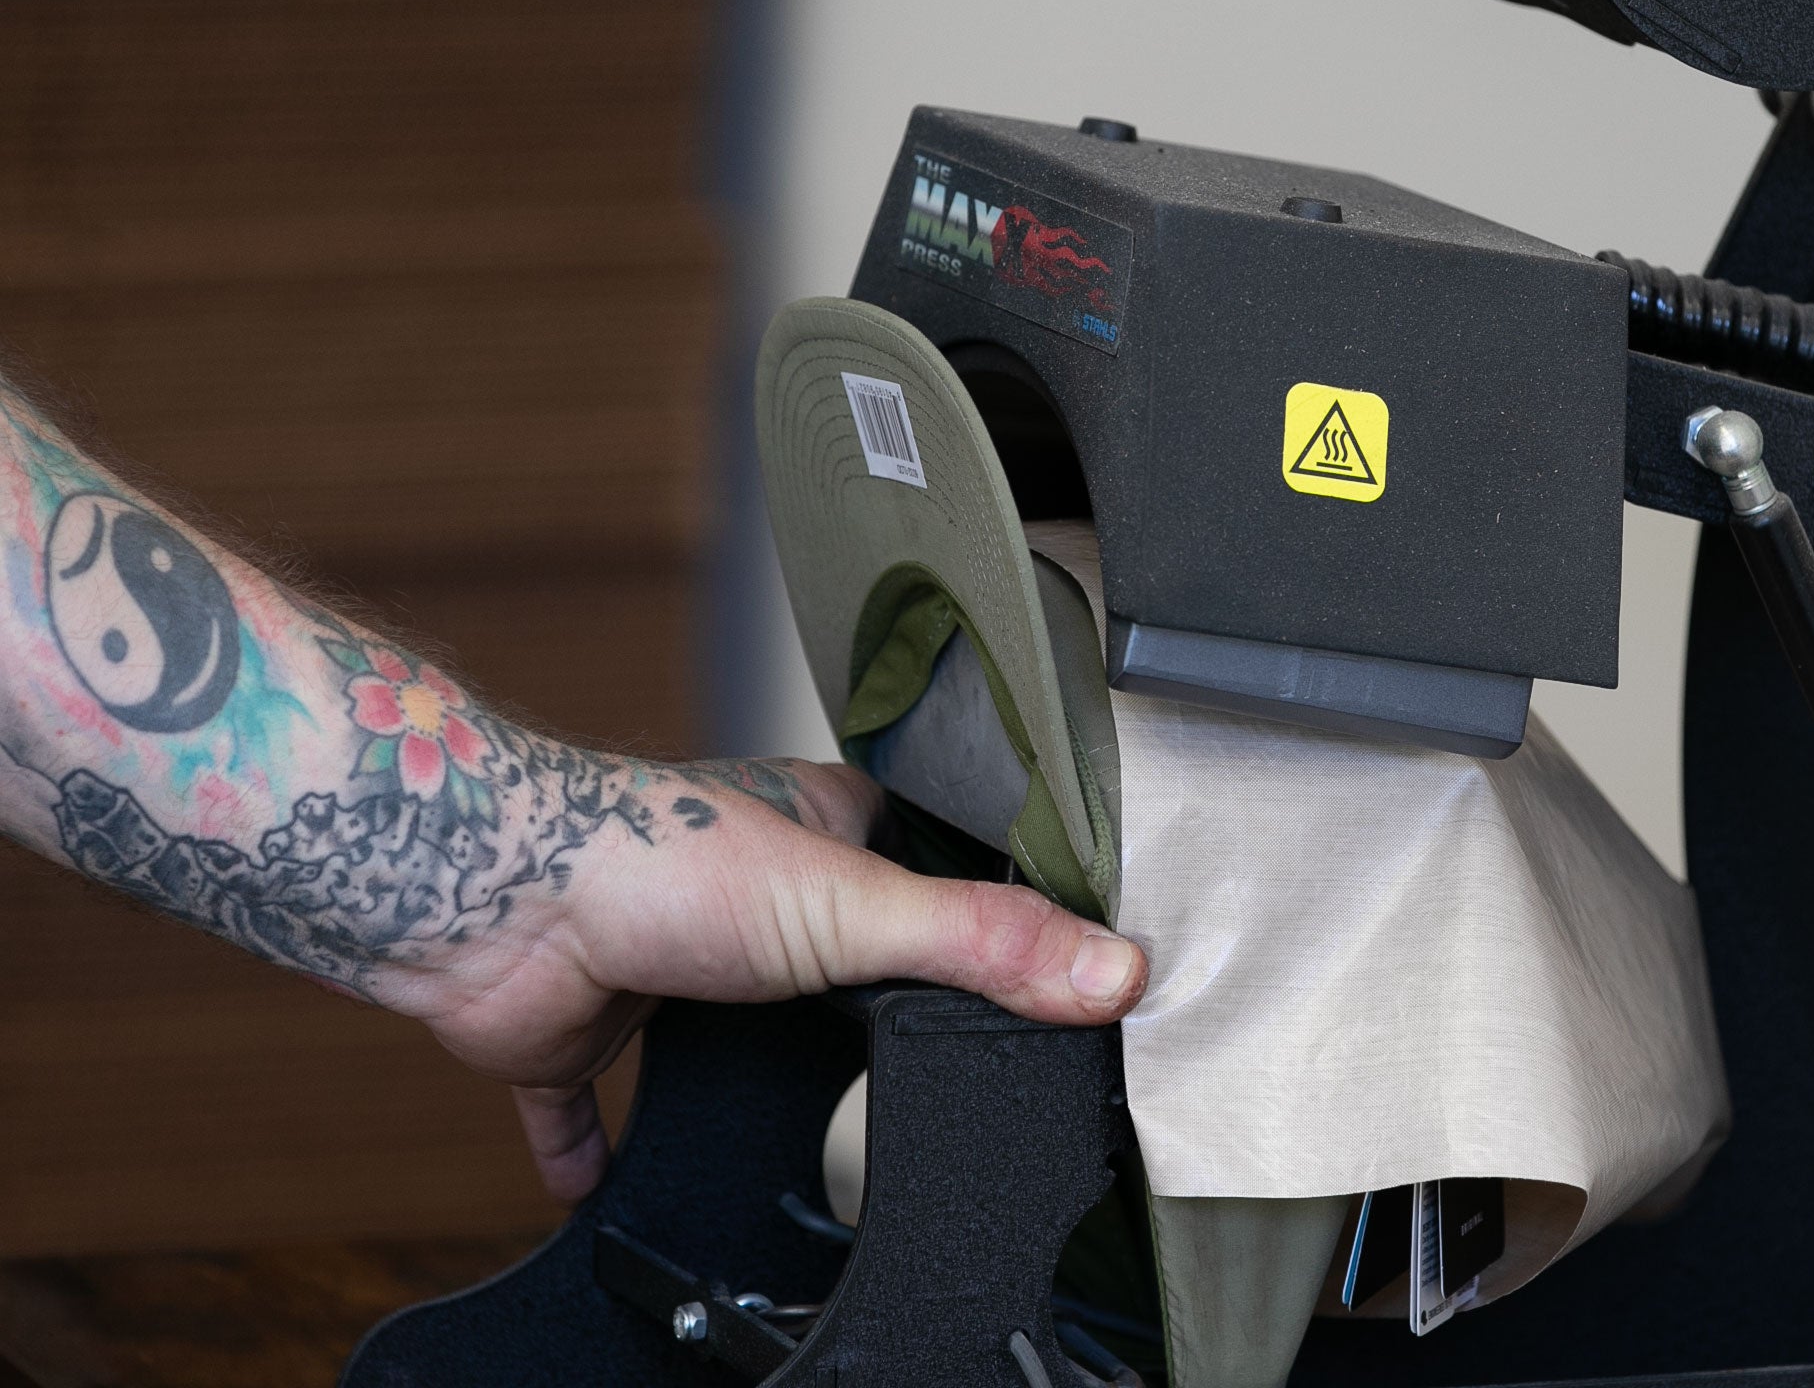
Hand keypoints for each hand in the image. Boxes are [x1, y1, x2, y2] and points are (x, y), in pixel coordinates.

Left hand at [404, 757, 1145, 1203]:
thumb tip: (1109, 969)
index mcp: (817, 830)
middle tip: (911, 1048)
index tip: (1018, 961)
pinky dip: (596, 1145)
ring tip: (791, 1114)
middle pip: (820, 946)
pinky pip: (590, 1101)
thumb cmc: (657, 859)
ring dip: (739, 1064)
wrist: (496, 900)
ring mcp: (659, 959)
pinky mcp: (582, 1027)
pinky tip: (611, 1190)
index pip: (917, 864)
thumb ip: (984, 943)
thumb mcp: (858, 904)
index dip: (963, 903)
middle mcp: (740, 886)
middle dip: (850, 992)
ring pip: (714, 1018)